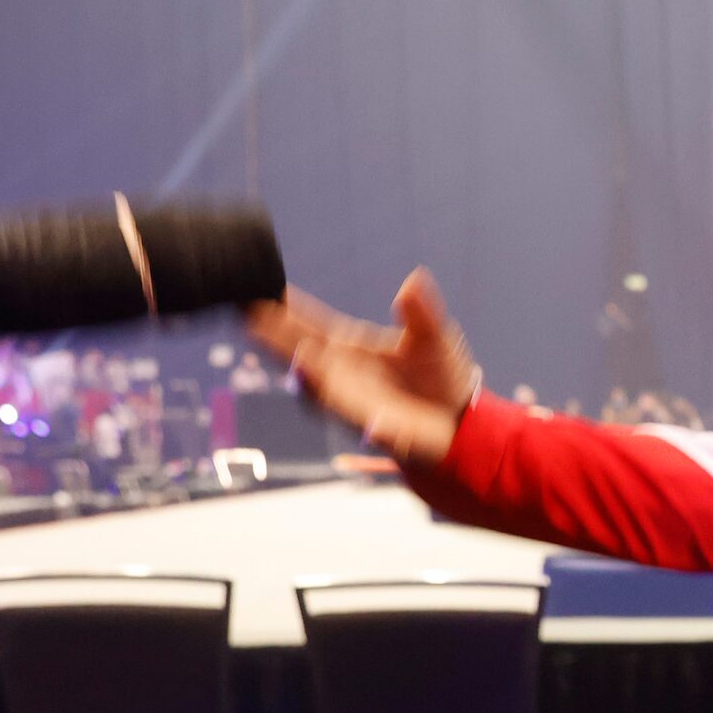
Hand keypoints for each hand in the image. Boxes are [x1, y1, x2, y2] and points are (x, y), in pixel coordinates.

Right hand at [246, 269, 478, 466]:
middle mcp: (344, 376)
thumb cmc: (437, 378)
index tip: (259, 294)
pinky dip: (370, 424)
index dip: (285, 312)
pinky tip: (368, 420)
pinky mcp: (383, 433)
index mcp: (352, 349)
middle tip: (252, 318)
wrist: (460, 424)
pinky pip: (373, 428)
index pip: (311, 327)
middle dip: (278, 340)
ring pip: (326, 392)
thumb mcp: (431, 337)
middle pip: (303, 355)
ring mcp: (358, 405)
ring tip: (300, 359)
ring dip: (313, 377)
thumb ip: (420, 312)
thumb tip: (414, 280)